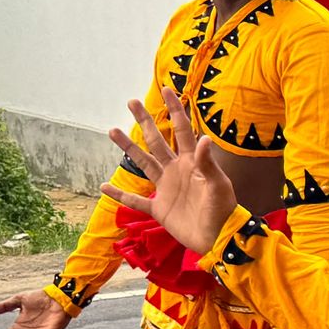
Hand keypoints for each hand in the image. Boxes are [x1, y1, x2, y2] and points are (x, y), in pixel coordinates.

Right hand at [101, 88, 238, 256]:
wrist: (219, 239)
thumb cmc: (223, 211)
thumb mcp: (218, 185)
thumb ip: (209, 163)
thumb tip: (205, 139)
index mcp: (192, 162)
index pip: (182, 130)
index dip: (175, 110)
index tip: (166, 89)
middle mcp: (177, 171)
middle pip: (157, 141)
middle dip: (144, 121)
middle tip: (132, 101)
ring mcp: (167, 189)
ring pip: (143, 164)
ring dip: (128, 148)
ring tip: (112, 130)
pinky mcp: (160, 209)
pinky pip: (136, 201)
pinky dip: (120, 196)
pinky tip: (104, 187)